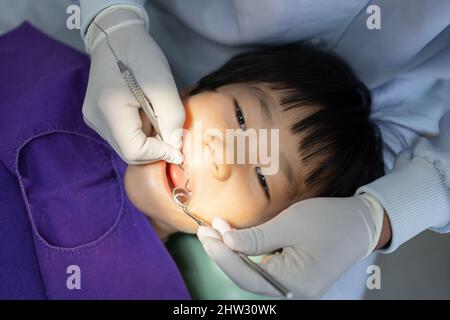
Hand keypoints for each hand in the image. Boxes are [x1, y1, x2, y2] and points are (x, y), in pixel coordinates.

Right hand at [82, 7, 184, 163]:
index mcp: (109, 109)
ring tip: (157, 117)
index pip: (134, 151)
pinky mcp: (96, 116)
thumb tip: (175, 147)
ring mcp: (93, 118)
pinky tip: (146, 115)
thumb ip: (172, 117)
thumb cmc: (141, 55)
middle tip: (171, 133)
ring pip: (126, 145)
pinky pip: (121, 135)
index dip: (159, 154)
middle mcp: (96, 119)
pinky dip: (139, 133)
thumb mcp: (164, 84)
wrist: (115, 36)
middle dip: (154, 149)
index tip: (178, 149)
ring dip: (147, 140)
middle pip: (129, 151)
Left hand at [197, 194, 386, 298]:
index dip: (221, 254)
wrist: (362, 224)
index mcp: (294, 283)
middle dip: (224, 254)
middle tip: (206, 231)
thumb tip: (225, 242)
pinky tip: (236, 240)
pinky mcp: (295, 278)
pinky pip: (266, 270)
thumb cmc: (329, 221)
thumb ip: (255, 238)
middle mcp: (293, 293)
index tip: (205, 233)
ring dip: (234, 254)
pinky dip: (249, 255)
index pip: (246, 273)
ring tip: (216, 233)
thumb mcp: (290, 224)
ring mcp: (295, 288)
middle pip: (248, 277)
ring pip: (254, 274)